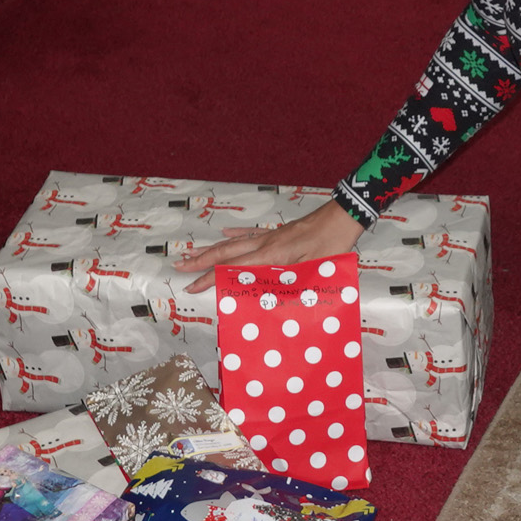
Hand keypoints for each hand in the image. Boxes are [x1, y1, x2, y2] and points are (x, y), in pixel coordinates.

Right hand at [174, 201, 363, 293]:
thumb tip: (271, 302)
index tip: (191, 287)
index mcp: (270, 256)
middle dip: (200, 262)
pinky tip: (224, 232)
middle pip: (225, 254)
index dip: (210, 278)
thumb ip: (291, 284)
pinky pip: (250, 233)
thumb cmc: (331, 246)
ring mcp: (270, 236)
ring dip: (211, 249)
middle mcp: (264, 244)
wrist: (341, 218)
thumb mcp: (313, 271)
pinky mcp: (278, 232)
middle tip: (178, 266)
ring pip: (233, 243)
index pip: (233, 269)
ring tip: (191, 251)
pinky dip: (235, 234)